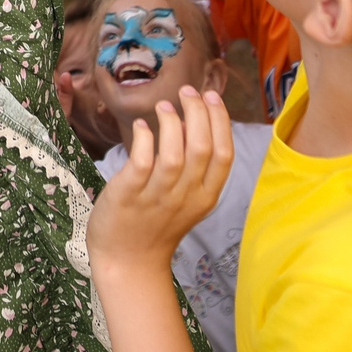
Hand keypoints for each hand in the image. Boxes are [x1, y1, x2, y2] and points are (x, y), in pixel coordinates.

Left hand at [88, 87, 234, 281]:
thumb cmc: (156, 224)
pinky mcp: (129, 195)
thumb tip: (193, 121)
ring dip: (171, 123)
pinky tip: (141, 126)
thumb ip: (194, 167)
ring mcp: (157, 197)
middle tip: (186, 91)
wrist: (128, 261)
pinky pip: (141, 162)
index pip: (224, 154)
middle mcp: (185, 196)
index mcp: (205, 197)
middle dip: (198, 112)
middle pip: (202, 148)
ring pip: (174, 155)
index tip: (211, 95)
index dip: (220, 121)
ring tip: (163, 105)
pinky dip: (144, 139)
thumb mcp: (187, 200)